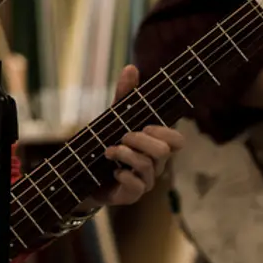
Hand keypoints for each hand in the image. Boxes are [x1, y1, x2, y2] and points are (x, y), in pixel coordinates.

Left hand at [79, 65, 184, 210]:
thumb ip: (125, 95)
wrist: (85, 172)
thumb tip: (131, 67)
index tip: (144, 126)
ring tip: (109, 151)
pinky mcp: (132, 195)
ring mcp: (145, 181)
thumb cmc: (107, 142)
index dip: (163, 131)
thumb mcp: (114, 117)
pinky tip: (113, 171)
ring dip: (125, 154)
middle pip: (164, 151)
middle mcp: (156, 165)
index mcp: (156, 146)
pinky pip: (137, 186)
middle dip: (140, 139)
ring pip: (148, 166)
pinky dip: (123, 174)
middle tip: (123, 136)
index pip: (177, 140)